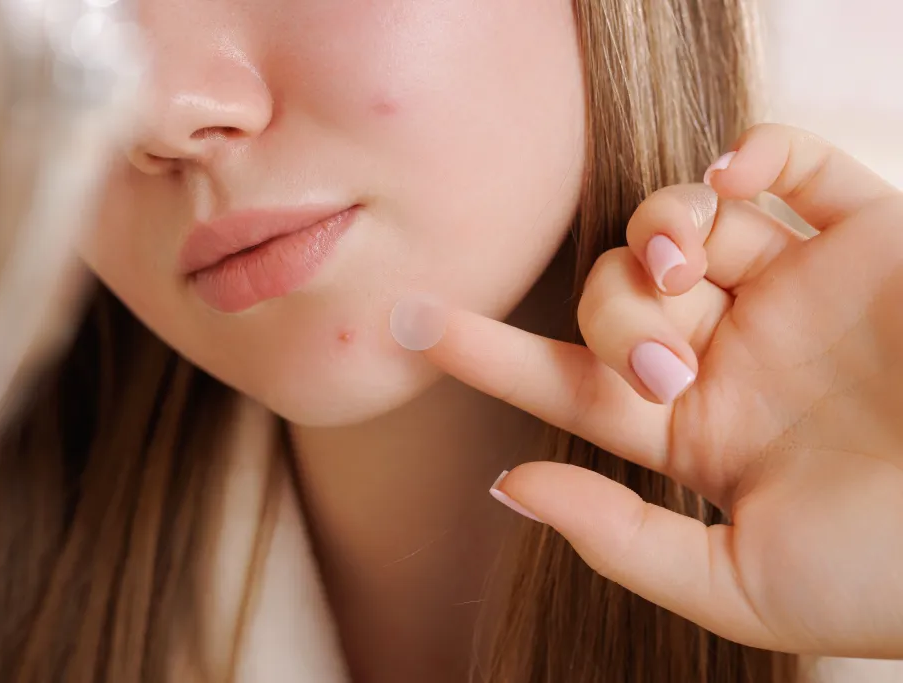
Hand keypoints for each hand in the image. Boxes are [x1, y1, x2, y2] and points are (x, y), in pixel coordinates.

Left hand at [398, 124, 902, 657]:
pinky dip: (754, 153)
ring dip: (660, 226)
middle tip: (669, 361)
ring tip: (685, 261)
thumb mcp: (740, 585)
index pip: (568, 379)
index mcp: (697, 431)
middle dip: (614, 310)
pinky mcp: (869, 238)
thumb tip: (507, 488)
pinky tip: (732, 180)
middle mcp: (736, 354)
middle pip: (616, 291)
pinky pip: (794, 165)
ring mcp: (799, 292)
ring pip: (683, 222)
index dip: (486, 352)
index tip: (408, 322)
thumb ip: (618, 538)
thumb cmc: (892, 573)